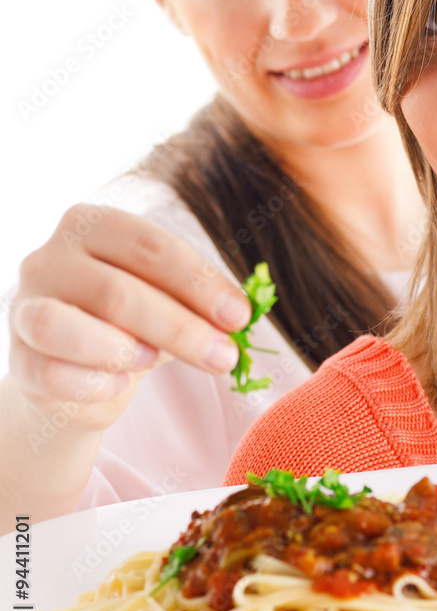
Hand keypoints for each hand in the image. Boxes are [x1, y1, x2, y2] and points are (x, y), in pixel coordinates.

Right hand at [7, 204, 250, 430]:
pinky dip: (92, 385)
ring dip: (121, 349)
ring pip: (62, 326)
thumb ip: (196, 302)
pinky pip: (49, 375)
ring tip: (155, 363)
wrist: (79, 373)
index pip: (150, 245)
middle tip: (224, 355)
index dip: (199, 282)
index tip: (239, 316)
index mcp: (92, 225)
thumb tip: (238, 317)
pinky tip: (120, 385)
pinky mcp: (18, 361)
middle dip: (180, 328)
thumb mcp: (167, 300)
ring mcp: (24, 308)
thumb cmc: (131, 323)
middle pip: (117, 291)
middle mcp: (49, 258)